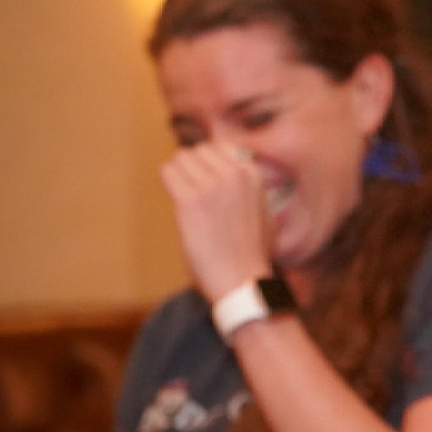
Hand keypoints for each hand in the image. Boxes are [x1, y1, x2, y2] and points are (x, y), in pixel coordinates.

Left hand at [160, 143, 271, 302]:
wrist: (243, 281)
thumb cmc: (251, 255)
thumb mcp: (263, 212)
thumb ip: (248, 190)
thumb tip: (233, 172)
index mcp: (253, 174)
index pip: (218, 149)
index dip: (207, 168)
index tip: (206, 187)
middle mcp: (235, 174)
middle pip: (197, 151)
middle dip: (192, 171)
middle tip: (194, 197)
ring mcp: (212, 186)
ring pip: (180, 158)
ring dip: (179, 177)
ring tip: (187, 202)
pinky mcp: (191, 201)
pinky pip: (168, 173)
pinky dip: (169, 185)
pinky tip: (178, 205)